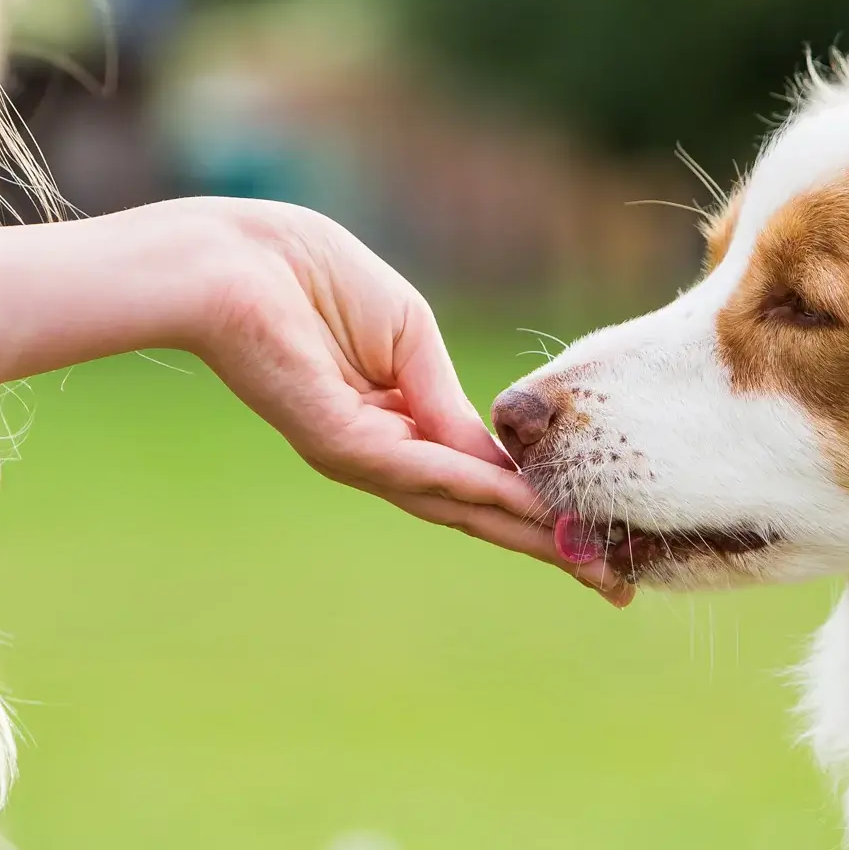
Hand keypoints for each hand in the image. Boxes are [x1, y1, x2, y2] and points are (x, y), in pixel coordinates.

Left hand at [187, 199, 631, 603]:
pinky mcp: (340, 445)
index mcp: (397, 426)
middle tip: (613, 588)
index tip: (598, 538)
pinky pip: (423, 472)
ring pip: (458, 506)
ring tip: (589, 561)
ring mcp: (360, 456)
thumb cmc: (312, 277)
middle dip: (547, 546)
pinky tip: (527, 505)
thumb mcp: (410, 338)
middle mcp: (381, 455)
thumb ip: (448, 400)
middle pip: (476, 513)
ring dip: (528, 533)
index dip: (539, 508)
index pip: (479, 480)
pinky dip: (479, 489)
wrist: (235, 260)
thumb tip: (497, 458)